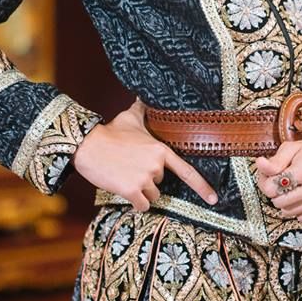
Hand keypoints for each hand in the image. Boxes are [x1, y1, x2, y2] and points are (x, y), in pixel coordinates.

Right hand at [72, 98, 218, 212]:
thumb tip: (145, 95)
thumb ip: (143, 109)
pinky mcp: (131, 191)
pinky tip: (123, 189)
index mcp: (160, 150)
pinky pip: (141, 205)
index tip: (214, 199)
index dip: (202, 186)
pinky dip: (135, 203)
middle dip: (148, 179)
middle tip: (130, 166)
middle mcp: (156, 165)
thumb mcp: (130, 117)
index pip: (186, 171)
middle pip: (160, 183)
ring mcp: (144, 179)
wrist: (88, 145)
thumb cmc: (109, 132)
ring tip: (125, 176)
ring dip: (140, 191)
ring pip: (152, 196)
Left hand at [255, 134, 301, 221]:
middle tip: (282, 183)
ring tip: (294, 189)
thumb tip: (259, 164)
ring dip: (288, 203)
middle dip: (277, 193)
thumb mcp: (293, 148)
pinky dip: (300, 210)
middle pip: (280, 203)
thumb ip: (275, 160)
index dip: (267, 183)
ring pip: (291, 213)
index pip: (272, 189)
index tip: (271, 177)